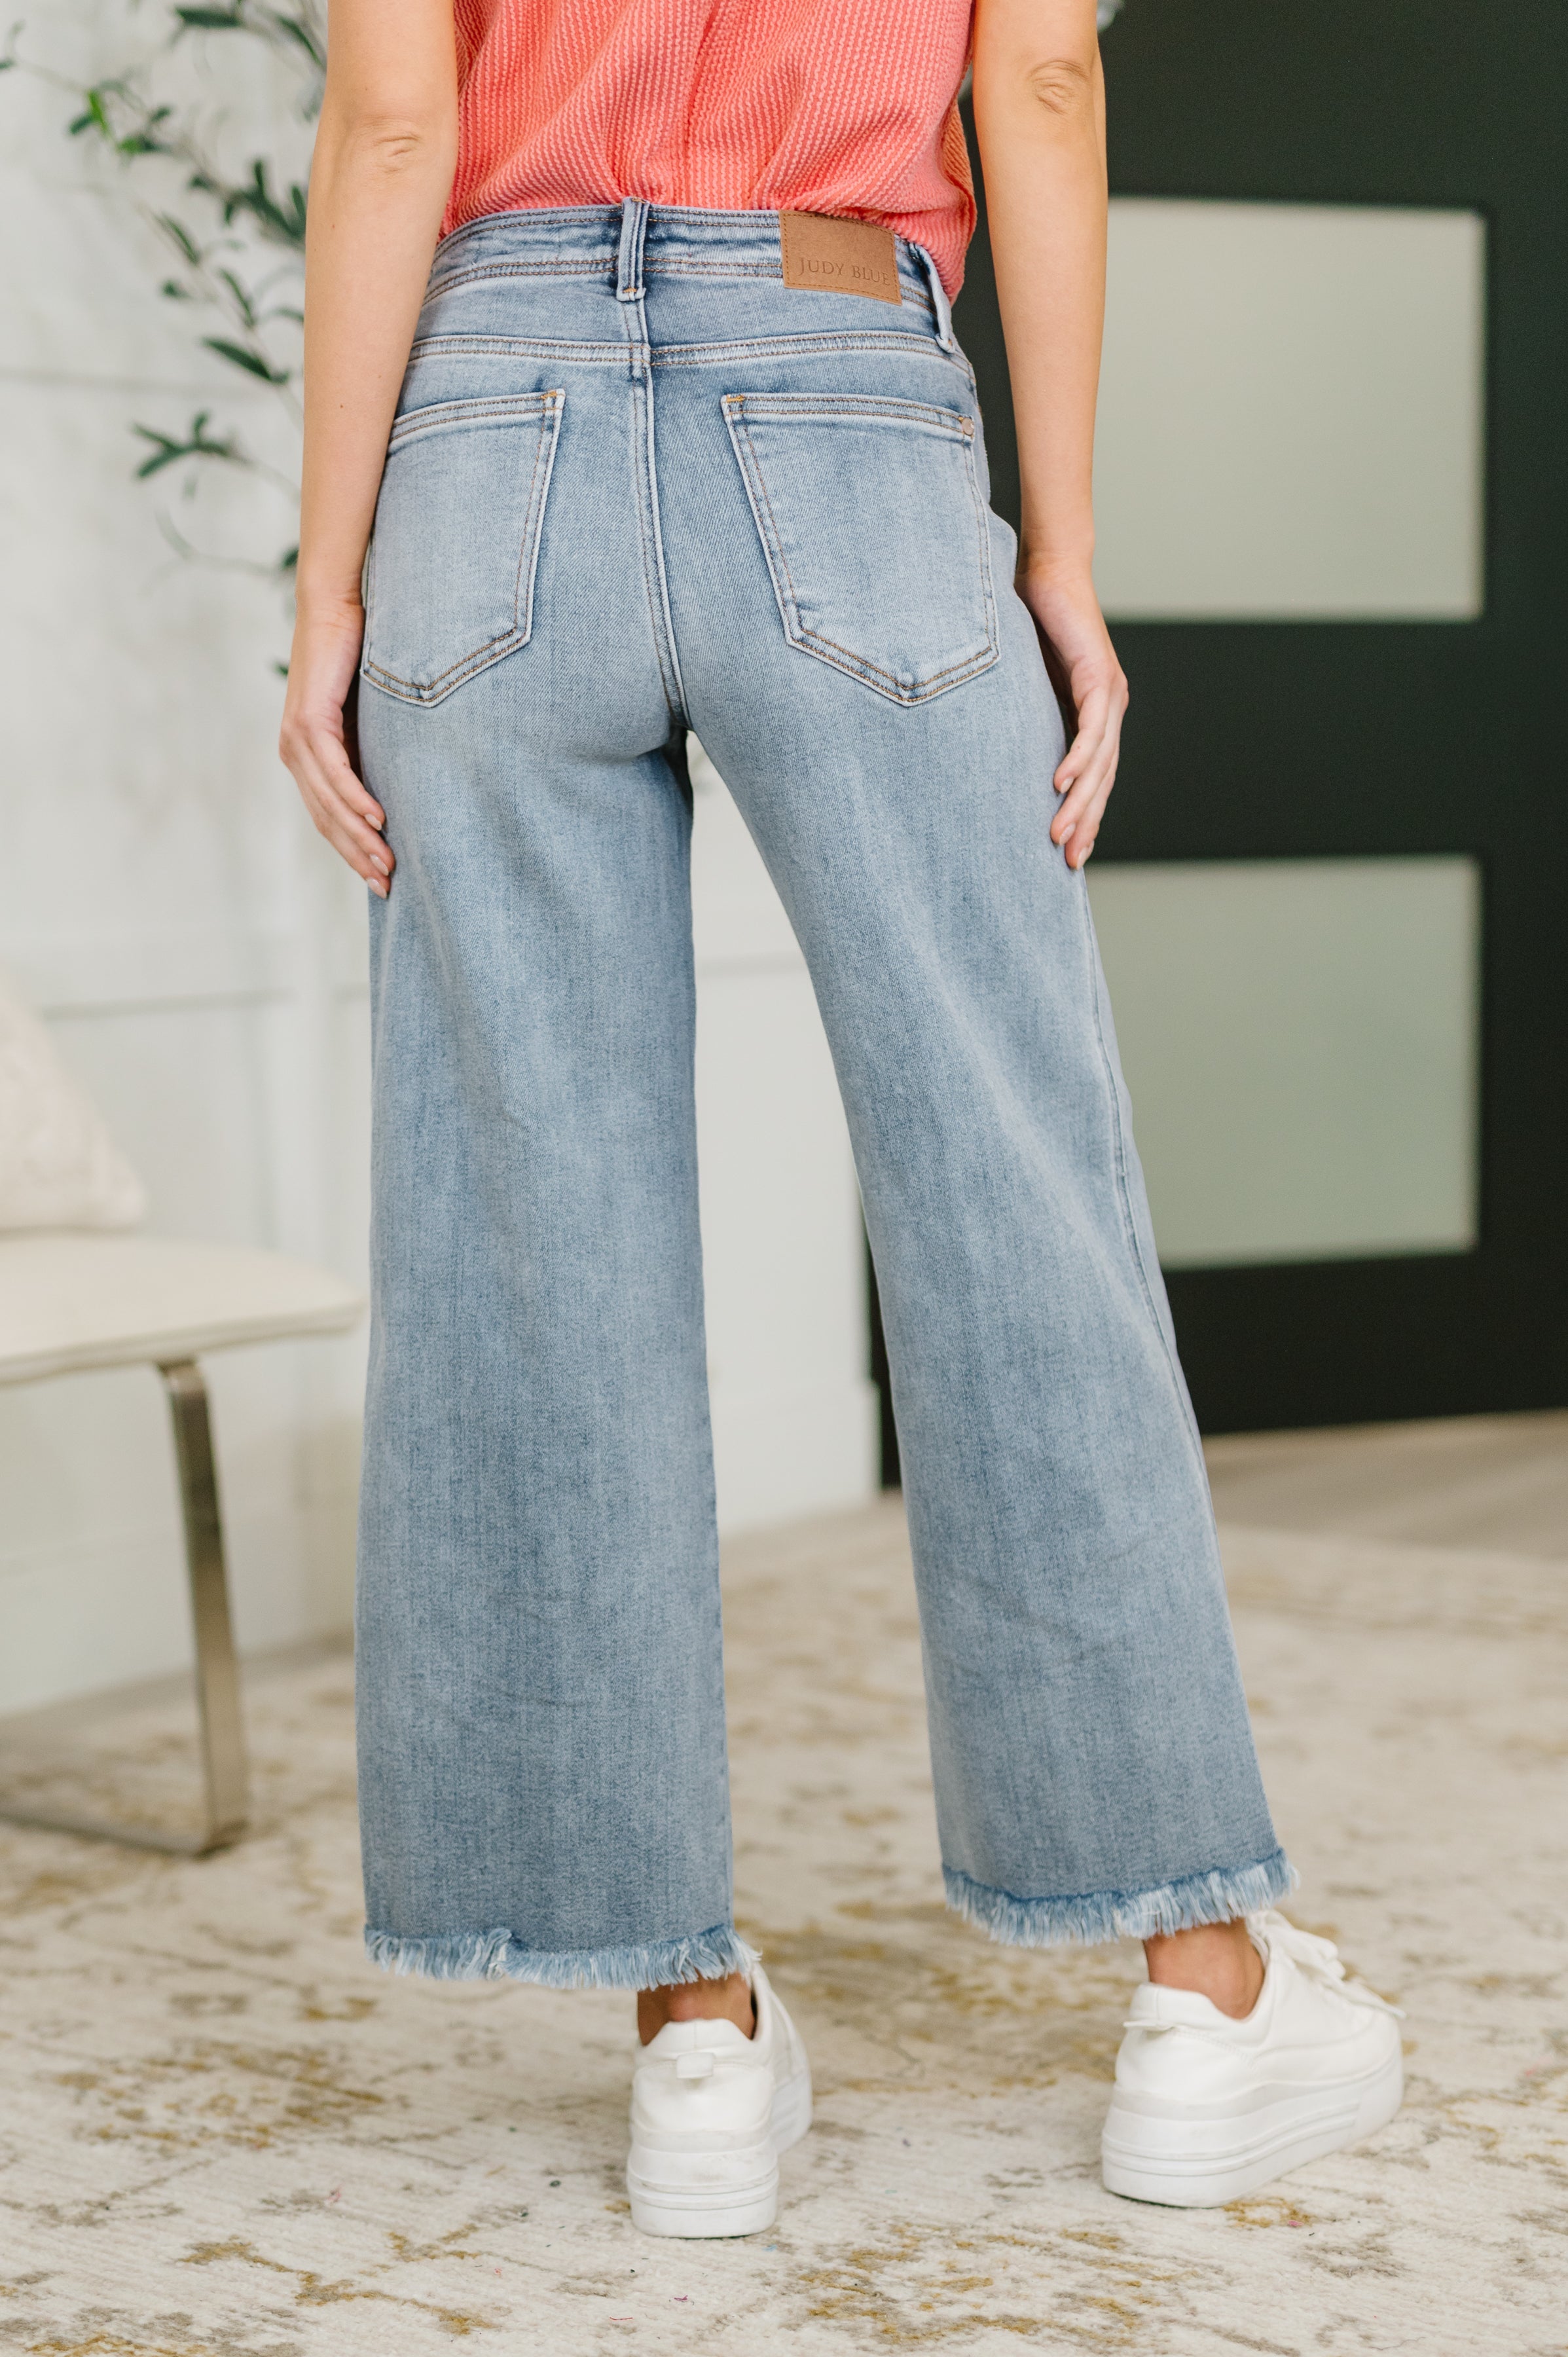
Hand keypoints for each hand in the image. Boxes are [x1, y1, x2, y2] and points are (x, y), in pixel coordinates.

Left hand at [278, 595, 393, 896]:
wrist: (335, 608)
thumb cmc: (356, 659)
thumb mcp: (368, 719)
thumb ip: (372, 753)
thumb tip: (401, 790)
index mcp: (305, 757)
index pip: (327, 818)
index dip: (352, 852)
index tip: (381, 881)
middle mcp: (294, 753)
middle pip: (326, 820)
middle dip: (356, 856)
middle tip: (386, 887)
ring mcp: (297, 739)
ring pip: (329, 804)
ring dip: (359, 837)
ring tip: (387, 863)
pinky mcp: (309, 721)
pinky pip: (335, 772)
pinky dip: (356, 799)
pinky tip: (379, 820)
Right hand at [1016, 561, 1128, 868]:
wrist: (1048, 570)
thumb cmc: (1032, 622)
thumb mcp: (1026, 685)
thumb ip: (1025, 718)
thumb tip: (996, 753)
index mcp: (1095, 714)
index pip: (1095, 777)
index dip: (1086, 816)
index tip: (1071, 853)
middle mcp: (1110, 708)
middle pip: (1102, 780)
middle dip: (1086, 822)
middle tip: (1068, 861)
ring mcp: (1110, 693)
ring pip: (1100, 762)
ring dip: (1080, 801)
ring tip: (1060, 834)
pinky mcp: (1100, 675)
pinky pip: (1091, 728)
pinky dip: (1077, 758)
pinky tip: (1060, 785)